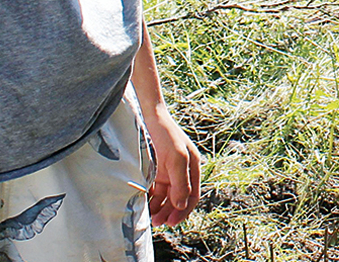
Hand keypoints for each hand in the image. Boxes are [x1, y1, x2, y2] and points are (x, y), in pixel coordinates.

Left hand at [141, 101, 200, 225]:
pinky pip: (155, 189)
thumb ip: (180, 182)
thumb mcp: (176, 157)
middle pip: (179, 199)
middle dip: (170, 212)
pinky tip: (145, 204)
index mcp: (193, 167)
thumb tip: (181, 205)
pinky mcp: (155, 169)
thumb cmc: (165, 133)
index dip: (183, 211)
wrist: (148, 115)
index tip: (172, 222)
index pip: (192, 196)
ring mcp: (168, 170)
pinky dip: (152, 199)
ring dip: (160, 208)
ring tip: (151, 217)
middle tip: (158, 222)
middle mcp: (182, 171)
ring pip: (166, 196)